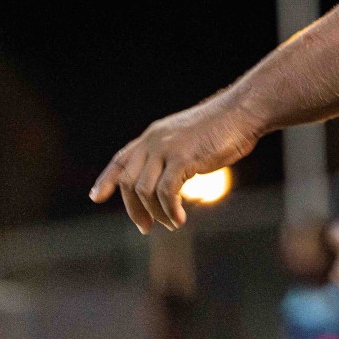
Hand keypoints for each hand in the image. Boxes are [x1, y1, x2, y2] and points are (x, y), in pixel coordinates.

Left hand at [90, 92, 261, 232]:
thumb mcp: (189, 137)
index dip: (106, 179)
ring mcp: (166, 149)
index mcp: (153, 135)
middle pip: (127, 182)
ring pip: (145, 191)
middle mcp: (153, 141)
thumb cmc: (224, 125)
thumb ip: (174, 153)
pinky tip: (180, 219)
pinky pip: (166, 192)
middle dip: (133, 209)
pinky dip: (170, 210)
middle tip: (145, 227)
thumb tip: (171, 176)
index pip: (121, 159)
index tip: (96, 197)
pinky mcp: (182, 158)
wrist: (243, 111)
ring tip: (171, 224)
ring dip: (156, 213)